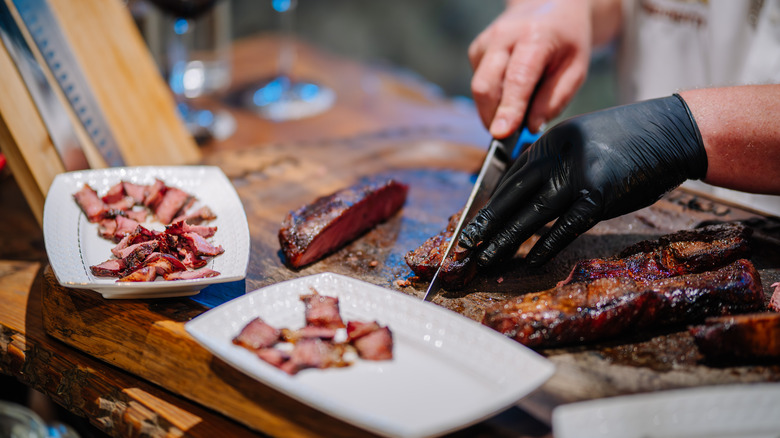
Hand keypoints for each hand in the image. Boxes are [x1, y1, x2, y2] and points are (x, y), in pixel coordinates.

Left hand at [459, 94, 707, 266]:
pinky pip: (564, 227)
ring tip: (485, 258)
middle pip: (513, 194)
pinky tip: (528, 260)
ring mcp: (579, 175)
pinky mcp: (600, 195)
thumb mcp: (583, 141)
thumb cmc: (629, 141)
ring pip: (531, 213)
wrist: (673, 131)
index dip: (492, 202)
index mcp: (551, 140)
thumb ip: (556, 163)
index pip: (512, 176)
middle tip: (465, 243)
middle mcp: (559, 155)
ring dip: (505, 239)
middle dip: (487, 222)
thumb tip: (527, 195)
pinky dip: (545, 246)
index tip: (477, 221)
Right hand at [468, 0, 592, 136]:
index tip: (501, 134)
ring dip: (493, 107)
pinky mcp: (476, 49)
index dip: (508, 110)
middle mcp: (504, 35)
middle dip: (492, 116)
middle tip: (509, 134)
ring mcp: (486, 41)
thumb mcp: (576, 69)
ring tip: (517, 104)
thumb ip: (554, 99)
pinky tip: (509, 86)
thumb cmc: (567, 39)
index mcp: (534, 36)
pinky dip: (492, 94)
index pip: (516, 80)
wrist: (551, 6)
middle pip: (485, 86)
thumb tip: (531, 126)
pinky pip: (479, 82)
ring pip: (479, 87)